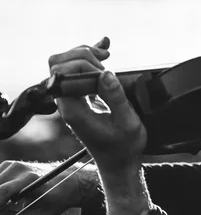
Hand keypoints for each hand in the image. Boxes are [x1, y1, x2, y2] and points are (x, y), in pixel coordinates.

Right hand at [0, 160, 98, 214]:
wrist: (70, 181)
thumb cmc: (57, 201)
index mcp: (30, 179)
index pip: (1, 192)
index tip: (1, 212)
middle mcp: (19, 168)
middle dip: (0, 202)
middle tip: (10, 210)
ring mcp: (13, 165)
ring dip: (0, 197)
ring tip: (13, 204)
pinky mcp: (8, 165)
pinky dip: (0, 191)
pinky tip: (11, 196)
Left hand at [49, 37, 146, 173]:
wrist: (120, 162)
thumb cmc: (124, 147)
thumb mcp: (128, 123)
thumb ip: (116, 98)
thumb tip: (106, 74)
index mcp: (74, 110)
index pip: (63, 73)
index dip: (84, 64)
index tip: (107, 72)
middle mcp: (68, 103)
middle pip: (59, 64)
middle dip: (82, 54)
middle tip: (107, 59)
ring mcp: (72, 99)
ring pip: (65, 65)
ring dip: (85, 54)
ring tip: (107, 54)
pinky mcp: (80, 97)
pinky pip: (76, 72)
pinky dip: (89, 59)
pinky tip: (104, 52)